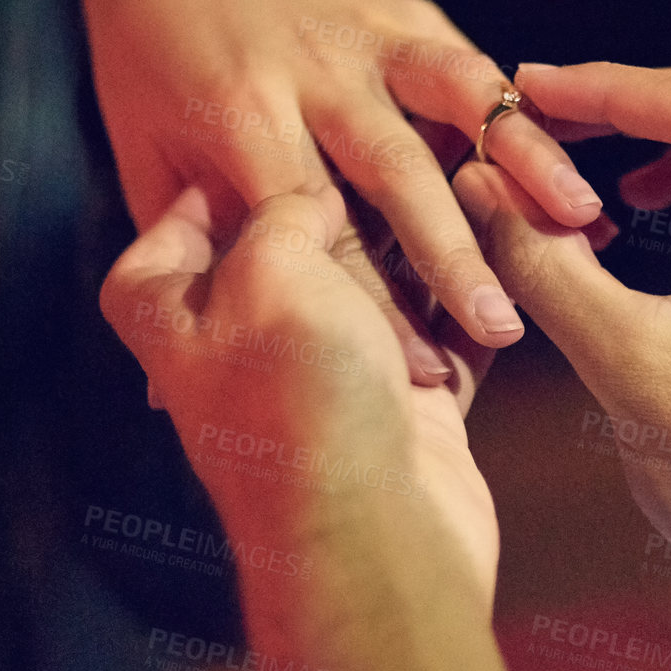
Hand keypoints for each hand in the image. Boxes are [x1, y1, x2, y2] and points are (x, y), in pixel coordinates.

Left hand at [82, 0, 603, 359]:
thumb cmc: (151, 77)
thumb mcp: (149, 164)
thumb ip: (189, 257)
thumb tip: (170, 393)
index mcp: (239, 112)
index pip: (315, 223)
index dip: (367, 300)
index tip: (415, 369)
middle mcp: (310, 69)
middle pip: (394, 167)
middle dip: (452, 250)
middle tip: (503, 323)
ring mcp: (365, 32)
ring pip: (457, 95)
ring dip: (523, 157)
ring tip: (580, 216)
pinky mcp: (406, 12)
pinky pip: (475, 65)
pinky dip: (527, 116)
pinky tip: (569, 167)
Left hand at [99, 184, 498, 601]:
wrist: (379, 529)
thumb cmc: (300, 397)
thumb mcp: (270, 268)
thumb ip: (284, 209)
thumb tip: (317, 197)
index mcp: (178, 315)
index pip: (172, 228)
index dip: (217, 179)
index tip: (281, 141)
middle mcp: (247, 343)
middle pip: (291, 249)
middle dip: (347, 208)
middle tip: (393, 157)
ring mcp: (331, 374)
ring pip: (378, 285)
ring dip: (421, 246)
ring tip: (466, 185)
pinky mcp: (405, 400)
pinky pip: (439, 331)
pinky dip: (465, 299)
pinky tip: (499, 248)